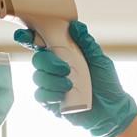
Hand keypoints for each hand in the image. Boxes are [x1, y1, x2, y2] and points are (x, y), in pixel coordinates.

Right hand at [14, 21, 136, 136]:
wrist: (112, 110)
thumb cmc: (107, 84)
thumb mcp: (100, 60)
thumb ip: (87, 43)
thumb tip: (76, 26)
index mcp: (64, 56)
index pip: (42, 43)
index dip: (29, 37)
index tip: (25, 34)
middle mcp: (55, 70)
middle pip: (38, 59)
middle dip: (48, 62)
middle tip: (66, 69)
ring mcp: (52, 86)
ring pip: (38, 77)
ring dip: (52, 80)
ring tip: (70, 85)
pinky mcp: (52, 103)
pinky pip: (40, 96)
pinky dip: (50, 94)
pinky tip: (62, 95)